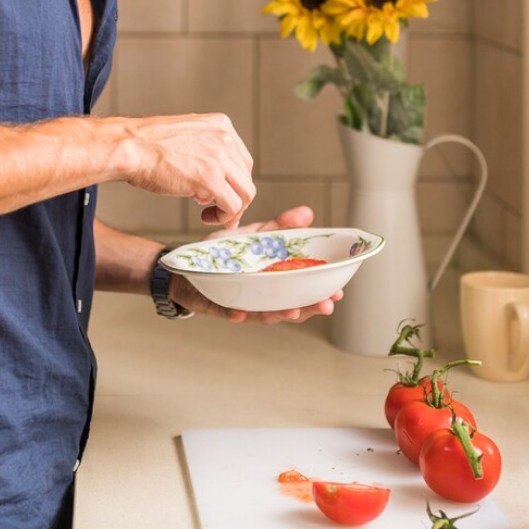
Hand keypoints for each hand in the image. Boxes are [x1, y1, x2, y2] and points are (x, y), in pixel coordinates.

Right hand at [122, 113, 254, 228]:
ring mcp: (220, 158)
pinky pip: (233, 205)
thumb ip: (204, 150)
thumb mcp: (186, 136)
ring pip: (246, 193)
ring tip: (213, 216)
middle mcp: (225, 138)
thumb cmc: (147, 145)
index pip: (242, 159)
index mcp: (221, 125)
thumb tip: (213, 178)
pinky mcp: (211, 179)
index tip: (222, 194)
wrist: (130, 147)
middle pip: (246, 177)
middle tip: (221, 211)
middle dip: (236, 198)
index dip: (234, 181)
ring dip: (232, 210)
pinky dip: (225, 216)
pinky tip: (206, 216)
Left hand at [168, 206, 343, 324]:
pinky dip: (235, 314)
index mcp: (275, 282)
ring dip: (278, 314)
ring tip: (293, 311)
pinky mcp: (218, 304)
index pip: (303, 291)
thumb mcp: (256, 235)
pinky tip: (241, 314)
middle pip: (289, 306)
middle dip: (308, 308)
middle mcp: (262, 297)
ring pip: (263, 314)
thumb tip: (307, 213)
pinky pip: (227, 311)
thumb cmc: (227, 253)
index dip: (321, 293)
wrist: (189, 264)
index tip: (339, 292)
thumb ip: (280, 226)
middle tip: (326, 305)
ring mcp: (241, 303)